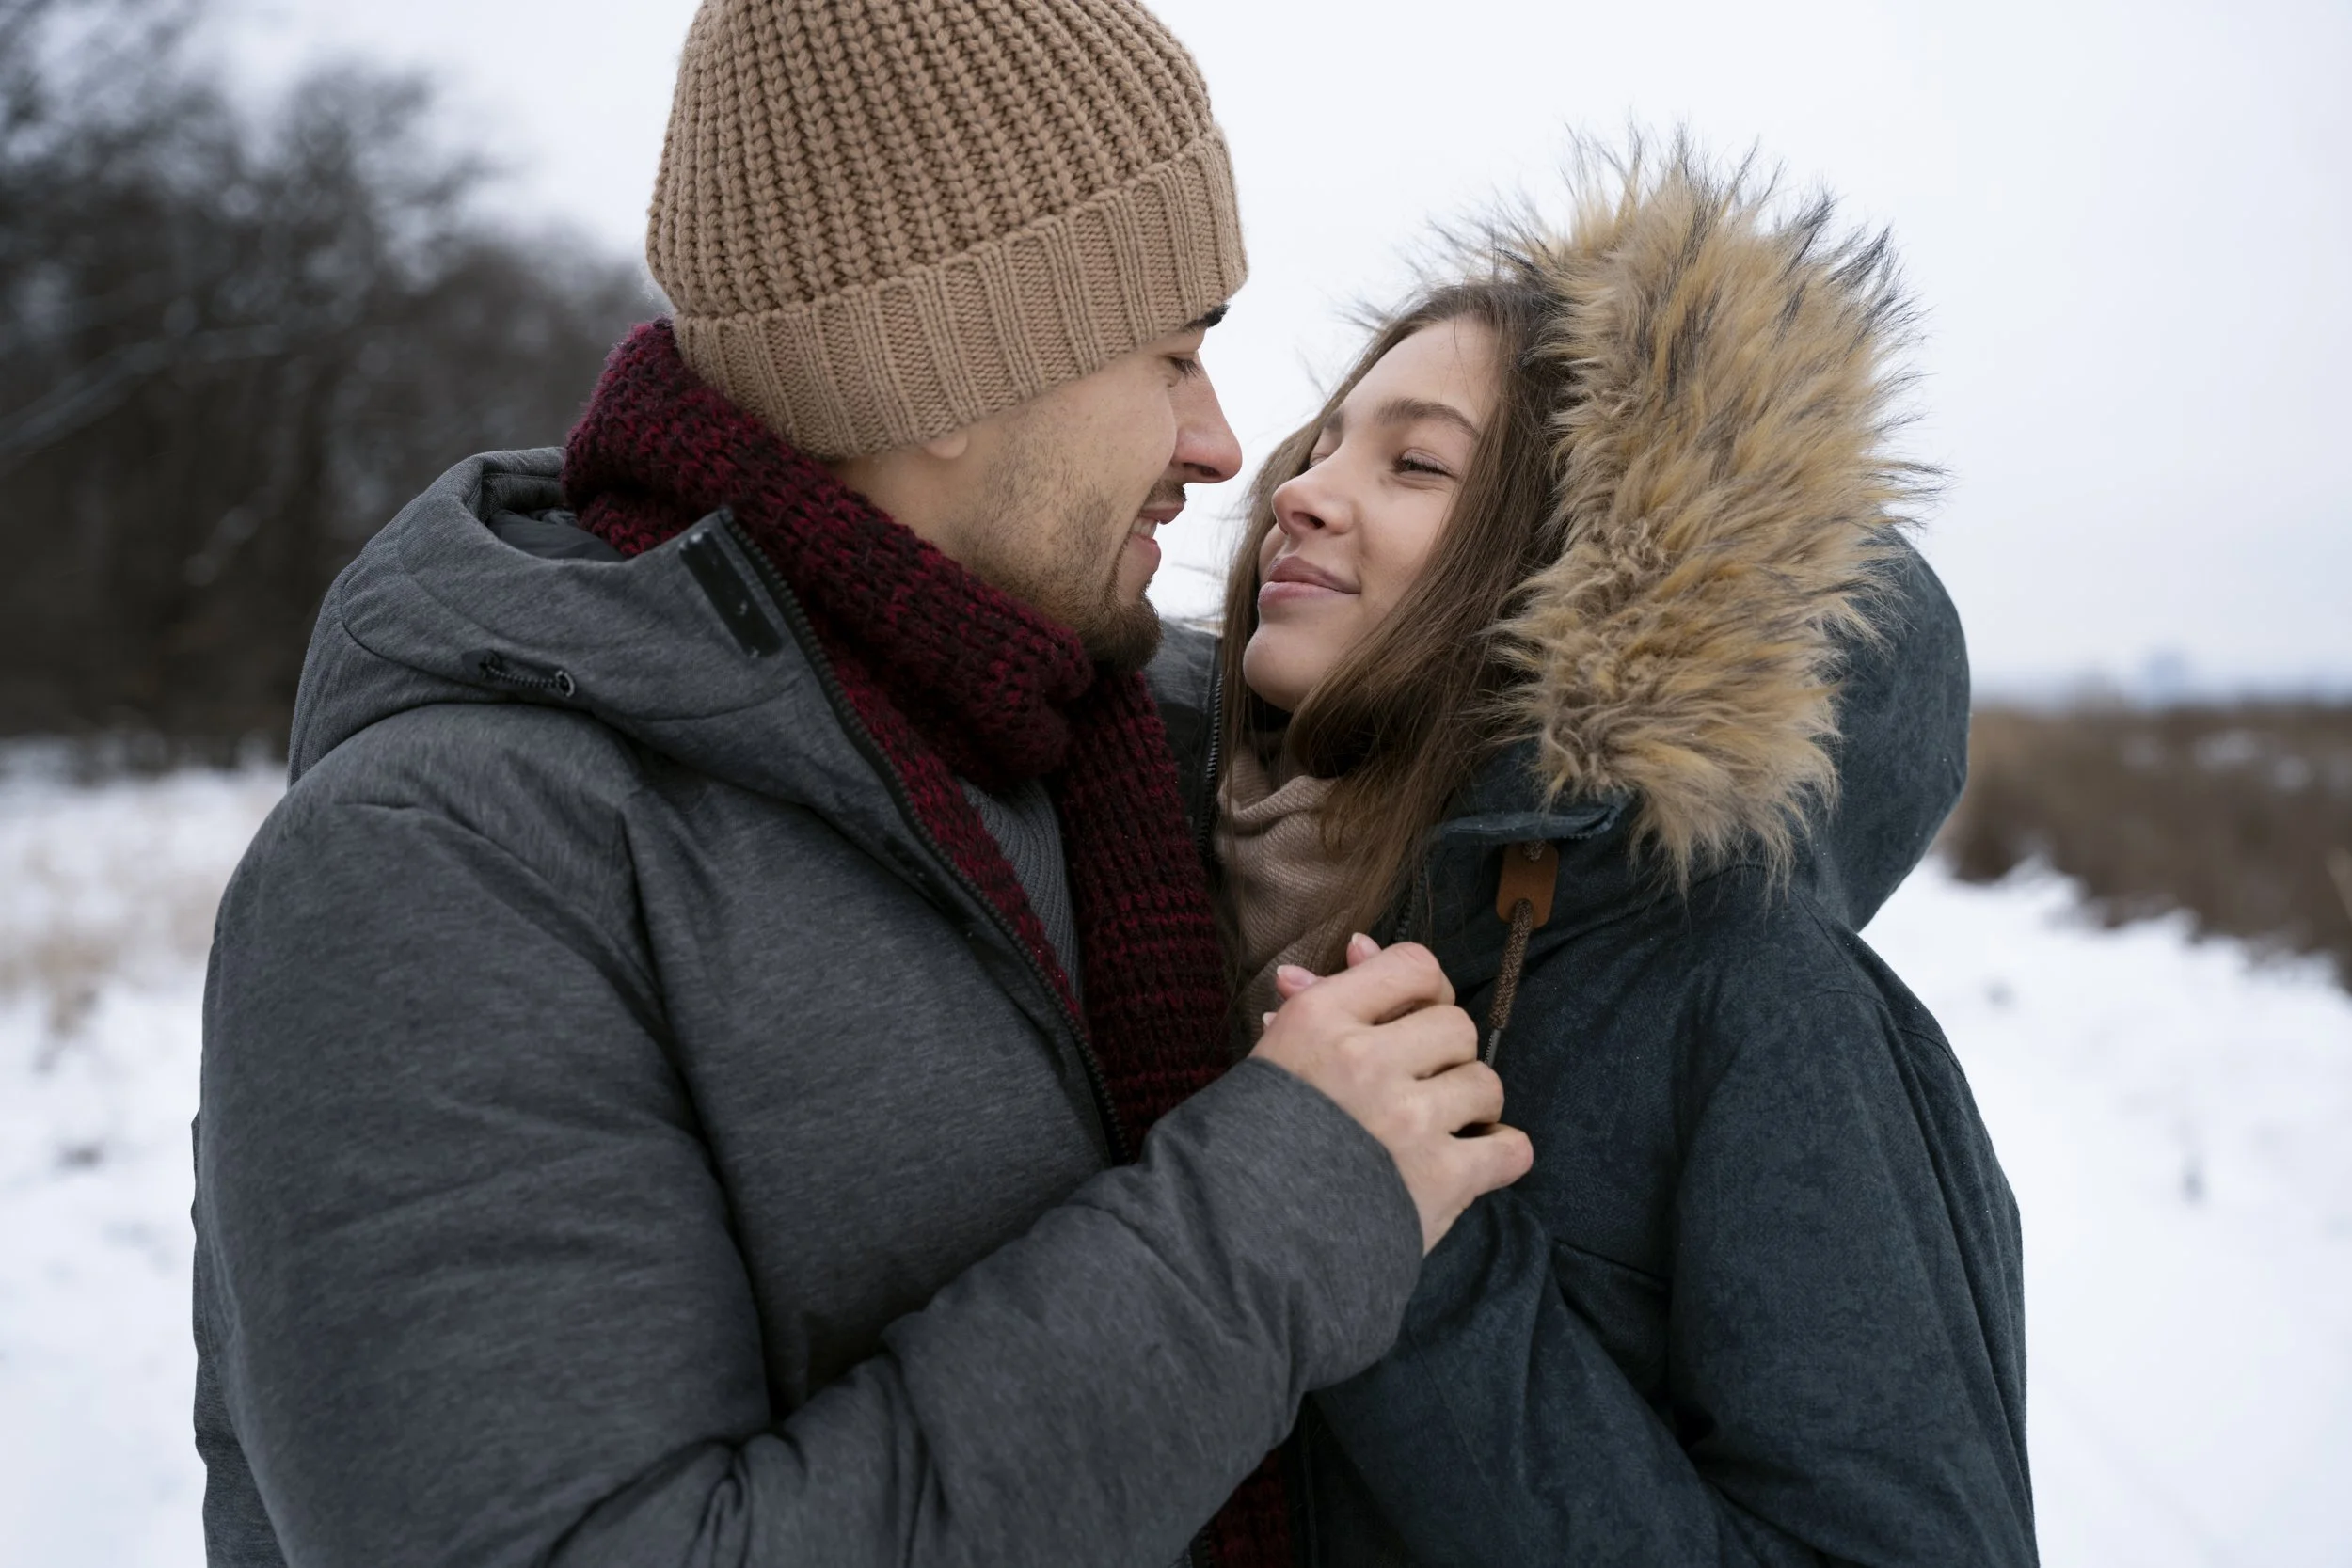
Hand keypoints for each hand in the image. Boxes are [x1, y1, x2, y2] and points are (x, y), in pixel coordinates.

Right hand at [1250, 936, 1532, 1252]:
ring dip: (1471, 1107)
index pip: (1412, 965)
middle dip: (1445, 1056)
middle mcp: (1365, 1061)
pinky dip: (1499, 1156)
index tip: (1416, 1017)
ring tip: (1435, 1131)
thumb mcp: (1276, 1057)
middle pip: (1456, 1026)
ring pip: (1486, 1084)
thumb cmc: (1253, 1144)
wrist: (1239, 1241)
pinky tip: (1470, 1164)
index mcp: (1319, 1021)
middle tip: (1417, 1087)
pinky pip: (1510, 1149)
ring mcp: (1406, 1120)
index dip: (1426, 990)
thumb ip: (1321, 998)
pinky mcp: (1438, 1179)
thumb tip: (1362, 945)